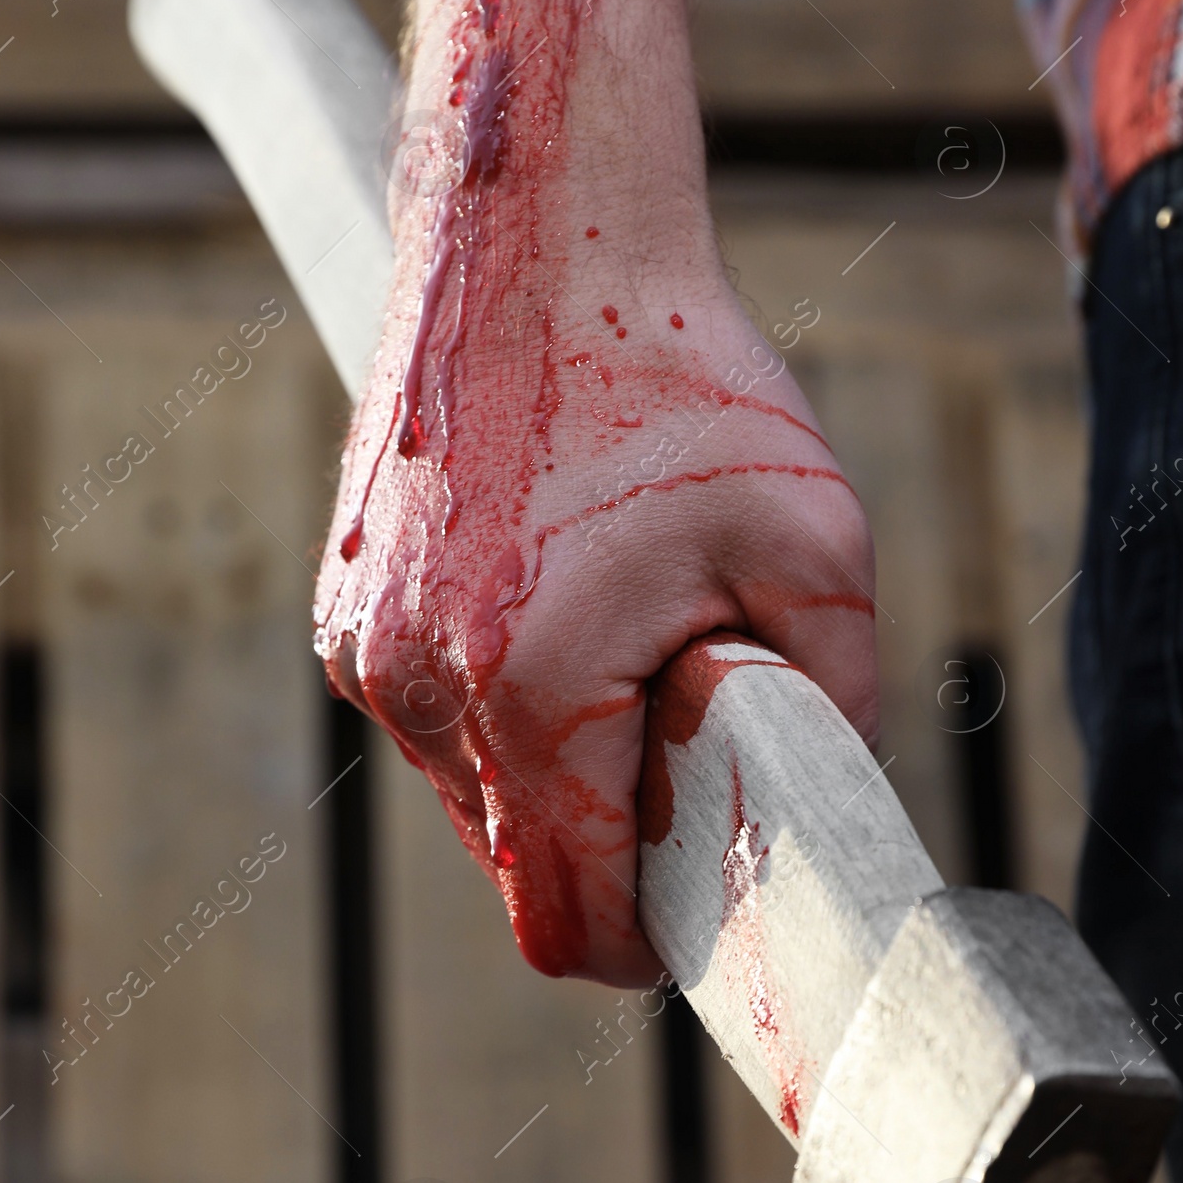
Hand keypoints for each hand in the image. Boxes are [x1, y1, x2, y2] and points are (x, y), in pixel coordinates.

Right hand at [313, 0, 876, 986]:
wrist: (538, 236)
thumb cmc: (684, 383)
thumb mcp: (815, 547)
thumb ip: (834, 711)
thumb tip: (818, 823)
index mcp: (526, 689)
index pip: (569, 923)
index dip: (649, 947)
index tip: (709, 917)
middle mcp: (420, 689)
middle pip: (523, 876)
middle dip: (614, 851)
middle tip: (692, 751)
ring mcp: (367, 654)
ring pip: (480, 809)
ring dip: (563, 781)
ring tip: (629, 655)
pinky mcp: (349, 619)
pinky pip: (442, 734)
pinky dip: (511, 722)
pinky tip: (565, 617)